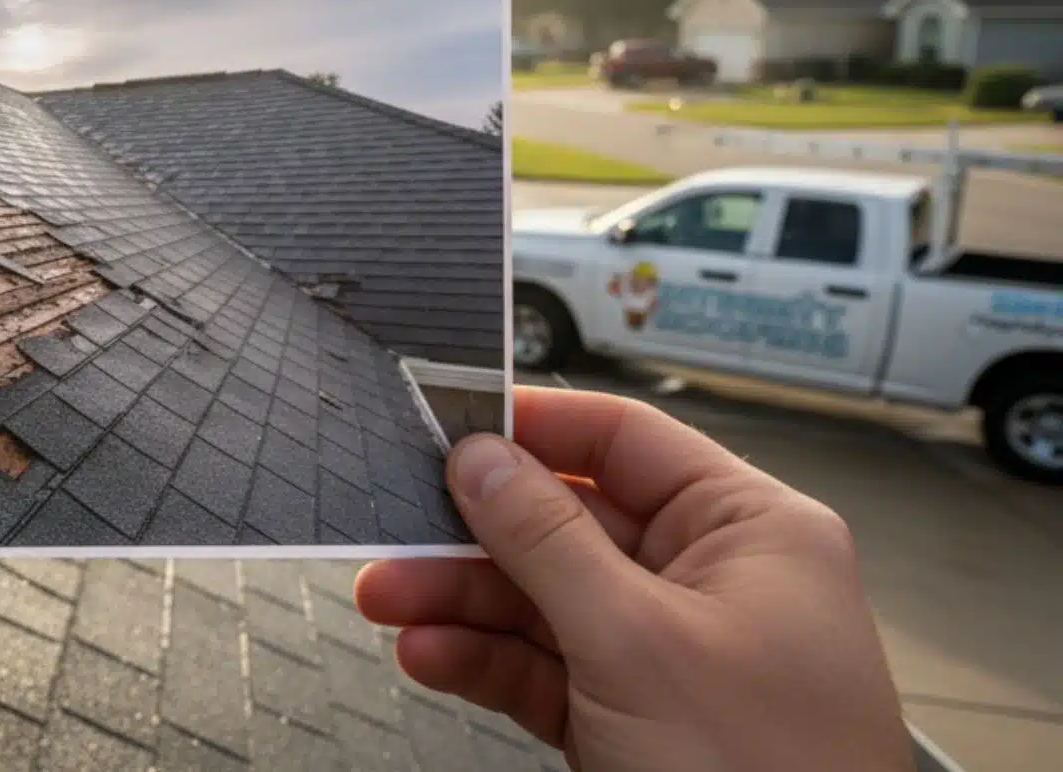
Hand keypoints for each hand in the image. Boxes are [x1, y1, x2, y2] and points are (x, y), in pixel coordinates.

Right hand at [356, 386, 912, 771]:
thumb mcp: (638, 642)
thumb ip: (548, 543)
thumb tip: (484, 459)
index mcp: (750, 531)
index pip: (625, 442)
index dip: (534, 429)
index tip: (449, 426)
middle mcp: (712, 580)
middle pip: (568, 523)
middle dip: (473, 534)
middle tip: (395, 532)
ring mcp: (670, 652)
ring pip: (544, 598)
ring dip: (462, 601)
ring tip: (390, 603)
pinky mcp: (633, 715)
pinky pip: (545, 665)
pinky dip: (486, 660)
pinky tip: (431, 656)